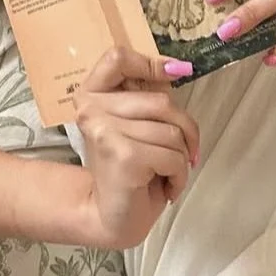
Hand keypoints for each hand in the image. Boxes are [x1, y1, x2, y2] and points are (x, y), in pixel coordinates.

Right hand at [73, 48, 200, 249]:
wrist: (113, 217)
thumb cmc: (131, 170)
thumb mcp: (136, 124)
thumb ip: (147, 96)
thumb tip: (179, 67)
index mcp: (91, 94)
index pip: (117, 58)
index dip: (150, 64)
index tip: (173, 73)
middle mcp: (91, 108)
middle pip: (162, 101)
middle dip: (185, 131)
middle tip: (181, 153)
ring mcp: (105, 130)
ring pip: (172, 132)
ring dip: (181, 159)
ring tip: (164, 174)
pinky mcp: (122, 154)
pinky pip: (173, 156)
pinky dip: (178, 175)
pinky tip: (164, 186)